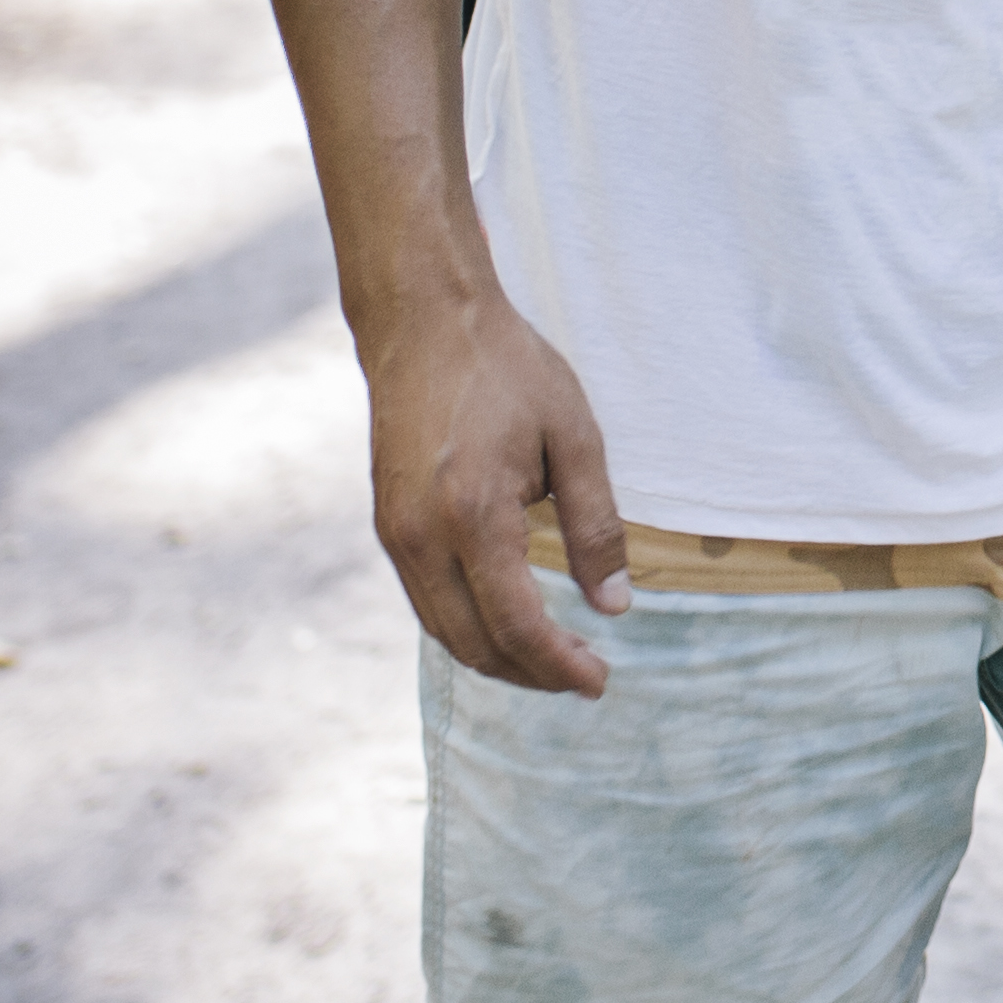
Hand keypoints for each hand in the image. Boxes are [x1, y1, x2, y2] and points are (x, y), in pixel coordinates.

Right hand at [362, 285, 635, 696]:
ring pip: (444, 632)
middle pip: (474, 644)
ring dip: (497, 657)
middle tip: (584, 676)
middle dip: (531, 674)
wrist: (422, 321)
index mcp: (474, 515)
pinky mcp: (387, 526)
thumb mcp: (575, 435)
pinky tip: (507, 620)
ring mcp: (396, 535)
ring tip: (552, 659)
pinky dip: (467, 627)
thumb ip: (596, 525)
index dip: (560, 666)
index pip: (516, 625)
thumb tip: (615, 605)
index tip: (599, 681)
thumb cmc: (507, 368)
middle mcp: (422, 538)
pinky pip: (426, 602)